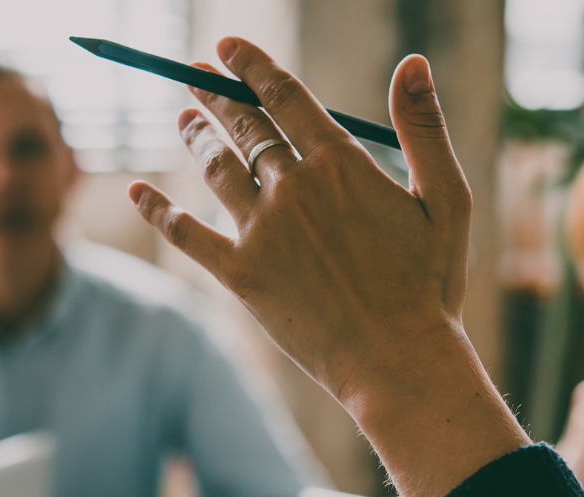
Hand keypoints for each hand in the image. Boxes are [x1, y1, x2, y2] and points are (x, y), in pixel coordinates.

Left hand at [129, 37, 527, 496]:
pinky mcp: (240, 275)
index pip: (283, 95)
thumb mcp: (447, 200)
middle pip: (244, 127)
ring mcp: (261, 232)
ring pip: (215, 169)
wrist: (397, 362)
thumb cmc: (430, 286)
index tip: (227, 47)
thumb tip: (415, 62)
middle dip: (216, 95)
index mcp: (340, 164)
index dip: (250, 65)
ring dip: (194, 138)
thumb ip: (424, 128)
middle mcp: (292, 189)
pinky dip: (158, 210)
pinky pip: (187, 234)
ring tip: (182, 118)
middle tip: (193, 75)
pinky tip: (135, 191)